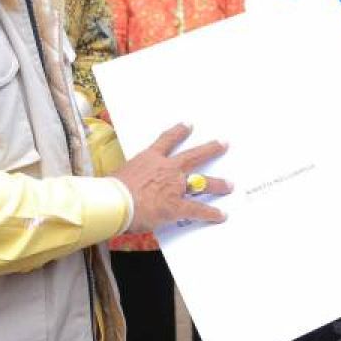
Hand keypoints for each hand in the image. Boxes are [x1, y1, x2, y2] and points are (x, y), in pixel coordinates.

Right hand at [113, 124, 230, 233]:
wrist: (113, 203)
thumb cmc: (111, 191)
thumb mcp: (122, 176)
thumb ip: (133, 178)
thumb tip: (131, 188)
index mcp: (150, 158)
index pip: (167, 140)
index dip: (179, 132)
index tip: (189, 125)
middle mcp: (167, 168)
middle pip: (194, 155)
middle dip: (211, 150)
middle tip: (224, 144)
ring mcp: (174, 186)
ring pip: (202, 182)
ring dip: (218, 183)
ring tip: (229, 184)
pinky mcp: (176, 205)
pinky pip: (198, 209)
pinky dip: (210, 213)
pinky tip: (221, 215)